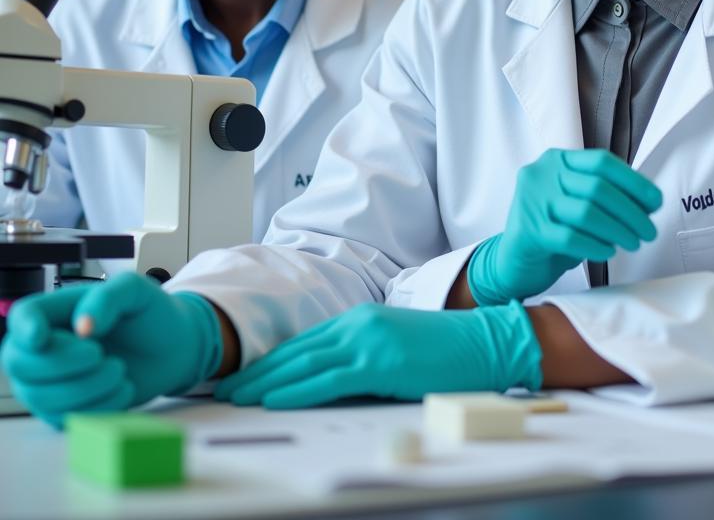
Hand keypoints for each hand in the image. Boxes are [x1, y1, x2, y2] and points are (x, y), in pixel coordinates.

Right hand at [1, 272, 221, 425]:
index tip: (42, 337)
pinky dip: (97, 407)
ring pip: (40, 397)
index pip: (23, 316)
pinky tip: (123, 389)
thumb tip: (83, 326)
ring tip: (119, 370)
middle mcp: (45, 348)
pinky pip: (64, 419)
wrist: (173, 347)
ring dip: (84, 388)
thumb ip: (107, 298)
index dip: (24, 329)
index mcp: (58, 311)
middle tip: (100, 355)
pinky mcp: (67, 410)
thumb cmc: (149, 314)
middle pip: (21, 364)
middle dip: (61, 364)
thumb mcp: (135, 291)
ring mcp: (51, 383)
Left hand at [214, 301, 540, 409]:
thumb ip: (361, 357)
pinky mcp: (379, 363)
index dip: (273, 360)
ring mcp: (368, 341)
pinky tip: (274, 398)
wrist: (482, 342)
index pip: (306, 341)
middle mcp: (358, 324)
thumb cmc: (445, 350)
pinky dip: (296, 389)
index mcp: (361, 319)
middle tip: (227, 389)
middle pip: (297, 351)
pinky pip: (327, 379)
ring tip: (238, 397)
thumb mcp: (395, 346)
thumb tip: (330, 382)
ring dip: (266, 382)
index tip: (247, 375)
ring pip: (304, 364)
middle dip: (259, 372)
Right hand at [468, 148, 662, 304]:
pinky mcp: (528, 232)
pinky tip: (608, 251)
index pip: (601, 161)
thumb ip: (604, 195)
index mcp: (555, 160)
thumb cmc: (552, 229)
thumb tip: (649, 202)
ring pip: (586, 212)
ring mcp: (531, 202)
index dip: (633, 181)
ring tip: (634, 243)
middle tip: (649, 231)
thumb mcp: (575, 202)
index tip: (655, 201)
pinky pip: (570, 238)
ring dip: (618, 230)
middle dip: (631, 211)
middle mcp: (541, 175)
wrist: (513, 261)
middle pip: (597, 187)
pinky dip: (595, 245)